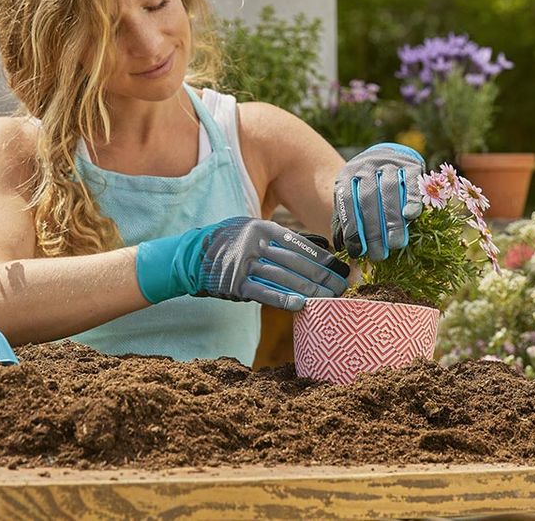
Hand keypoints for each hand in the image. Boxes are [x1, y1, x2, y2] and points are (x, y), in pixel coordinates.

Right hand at [135, 217, 348, 310]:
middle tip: (343, 286)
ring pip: (284, 278)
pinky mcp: (235, 284)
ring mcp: (243, 264)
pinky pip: (264, 293)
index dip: (322, 258)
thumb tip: (321, 247)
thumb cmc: (232, 243)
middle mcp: (254, 243)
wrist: (192, 256)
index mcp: (262, 228)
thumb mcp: (255, 231)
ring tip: (330, 299)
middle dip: (322, 276)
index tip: (341, 269)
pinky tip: (302, 305)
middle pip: (295, 262)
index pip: (299, 244)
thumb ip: (284, 239)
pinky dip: (284, 299)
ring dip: (310, 290)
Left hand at [333, 143, 424, 260]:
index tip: (357, 251)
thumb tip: (342, 247)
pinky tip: (411, 216)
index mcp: (347, 175)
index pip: (347, 201)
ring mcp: (388, 163)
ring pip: (390, 190)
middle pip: (368, 198)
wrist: (385, 155)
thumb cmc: (366, 186)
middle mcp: (366, 166)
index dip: (352, 228)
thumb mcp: (351, 196)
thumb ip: (346, 219)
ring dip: (393, 220)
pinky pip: (411, 182)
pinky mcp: (410, 164)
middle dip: (374, 230)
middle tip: (379, 253)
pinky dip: (411, 199)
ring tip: (395, 243)